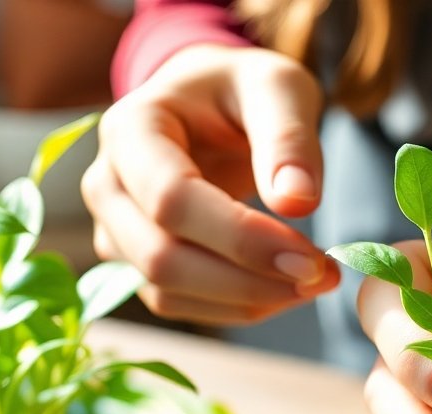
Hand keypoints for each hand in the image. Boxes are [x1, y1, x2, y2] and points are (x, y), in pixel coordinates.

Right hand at [81, 44, 339, 324]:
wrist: (206, 105)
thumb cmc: (240, 91)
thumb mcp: (277, 88)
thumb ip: (288, 138)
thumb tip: (297, 202)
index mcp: (131, 129)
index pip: (172, 199)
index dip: (241, 238)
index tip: (310, 259)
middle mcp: (108, 184)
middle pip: (163, 258)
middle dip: (248, 280)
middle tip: (323, 277)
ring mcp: (113, 228)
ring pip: (167, 291)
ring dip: (246, 300)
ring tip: (313, 282)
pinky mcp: (133, 262)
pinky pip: (177, 303)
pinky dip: (235, 307)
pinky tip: (283, 288)